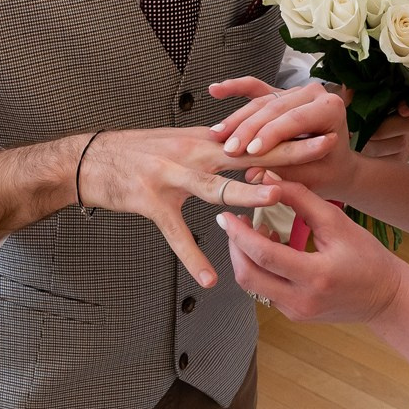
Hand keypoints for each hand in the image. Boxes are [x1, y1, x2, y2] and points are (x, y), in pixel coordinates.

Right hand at [78, 125, 335, 287]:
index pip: (252, 136)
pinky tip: (209, 278)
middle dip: (287, 150)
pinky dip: (192, 256)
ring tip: (275, 195)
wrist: (86, 160)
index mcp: (202, 140)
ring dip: (245, 190)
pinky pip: (175, 233)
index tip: (320, 129)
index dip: (288, 133)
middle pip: (247, 152)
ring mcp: (172, 176)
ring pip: (215, 185)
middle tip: (322, 147)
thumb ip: (208, 145)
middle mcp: (192, 153)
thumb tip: (237, 146)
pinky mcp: (151, 201)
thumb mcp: (175, 142)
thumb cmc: (131, 153)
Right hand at [208, 78, 358, 196]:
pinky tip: (216, 90)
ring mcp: (296, 91)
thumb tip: (253, 174)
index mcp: (330, 108)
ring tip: (216, 135)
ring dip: (237, 119)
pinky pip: (254, 88)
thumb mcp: (310, 177)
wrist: (334, 165)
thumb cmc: (327, 172)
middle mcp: (315, 93)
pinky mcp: (279, 93)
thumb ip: (283, 172)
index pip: (295, 119)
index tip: (249, 153)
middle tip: (228, 149)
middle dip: (249, 130)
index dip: (270, 135)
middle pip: (275, 108)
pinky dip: (234, 88)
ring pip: (260, 102)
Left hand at [215, 180, 408, 325]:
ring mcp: (296, 312)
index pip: (264, 255)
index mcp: (316, 276)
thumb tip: (268, 178)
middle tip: (233, 222)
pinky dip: (260, 269)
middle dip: (234, 247)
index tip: (226, 215)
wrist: (386, 297)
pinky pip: (265, 291)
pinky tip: (270, 250)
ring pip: (252, 286)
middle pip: (248, 276)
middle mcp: (302, 300)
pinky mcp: (294, 315)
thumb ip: (300, 198)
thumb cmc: (367, 256)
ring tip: (253, 232)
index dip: (239, 234)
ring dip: (244, 257)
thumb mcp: (337, 222)